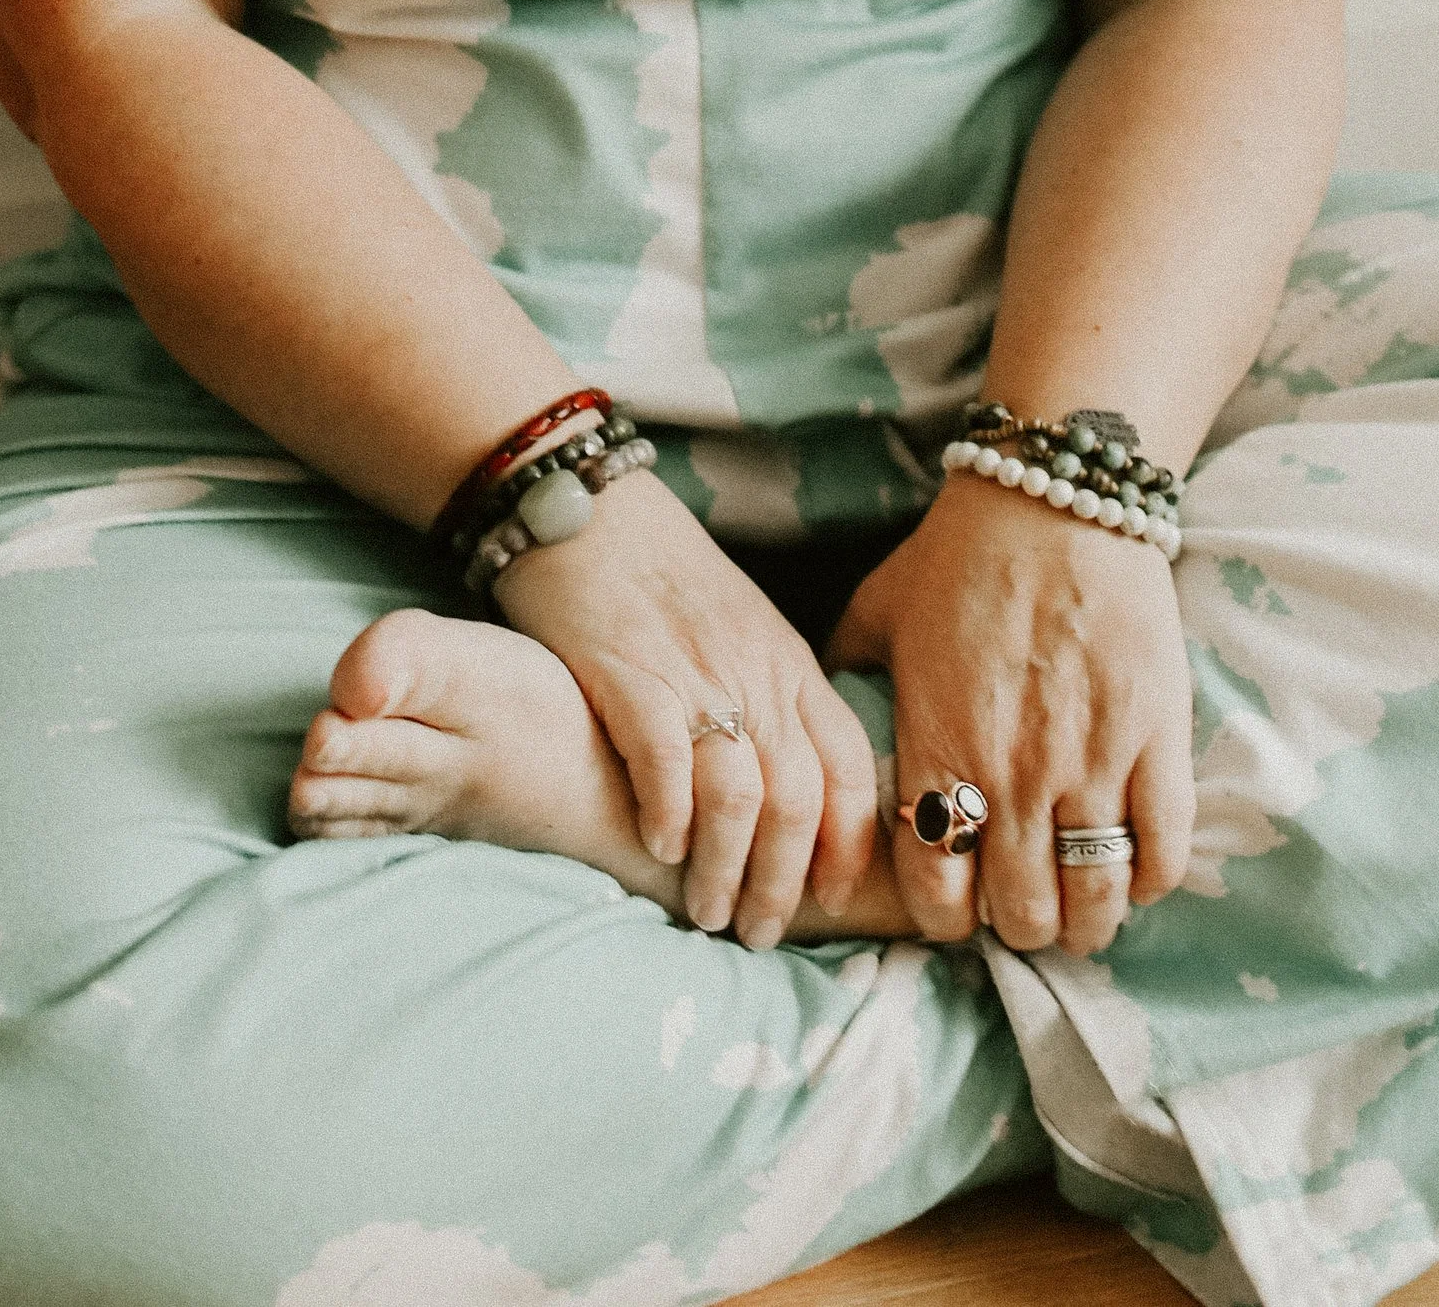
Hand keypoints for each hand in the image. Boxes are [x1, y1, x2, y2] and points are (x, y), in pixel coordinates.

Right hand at [492, 472, 879, 947]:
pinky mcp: (628, 669)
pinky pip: (664, 759)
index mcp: (790, 663)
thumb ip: (771, 700)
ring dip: (726, 870)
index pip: (849, 767)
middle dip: (785, 883)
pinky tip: (656, 846)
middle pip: (799, 799)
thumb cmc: (661, 578)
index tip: (832, 900)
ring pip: (740, 796)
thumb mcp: (741, 631)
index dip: (850, 845)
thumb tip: (794, 798)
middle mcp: (754, 671)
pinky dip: (667, 814)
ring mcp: (695, 671)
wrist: (587, 504)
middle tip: (759, 933)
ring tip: (705, 910)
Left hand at [828, 475, 1193, 956]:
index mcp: (939, 752)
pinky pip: (1161, 853)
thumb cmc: (959, 555)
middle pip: (1024, 913)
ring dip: (1087, 920)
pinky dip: (1148, 878)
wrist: (1051, 500)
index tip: (962, 905)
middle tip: (1027, 906)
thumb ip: (843, 671)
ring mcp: (1089, 763)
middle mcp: (1011, 775)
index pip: (939, 894)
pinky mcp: (1156, 742)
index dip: (949, 918)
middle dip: (1023, 925)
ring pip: (1094, 898)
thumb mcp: (878, 611)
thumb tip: (816, 714)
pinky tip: (1133, 867)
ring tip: (1082, 907)